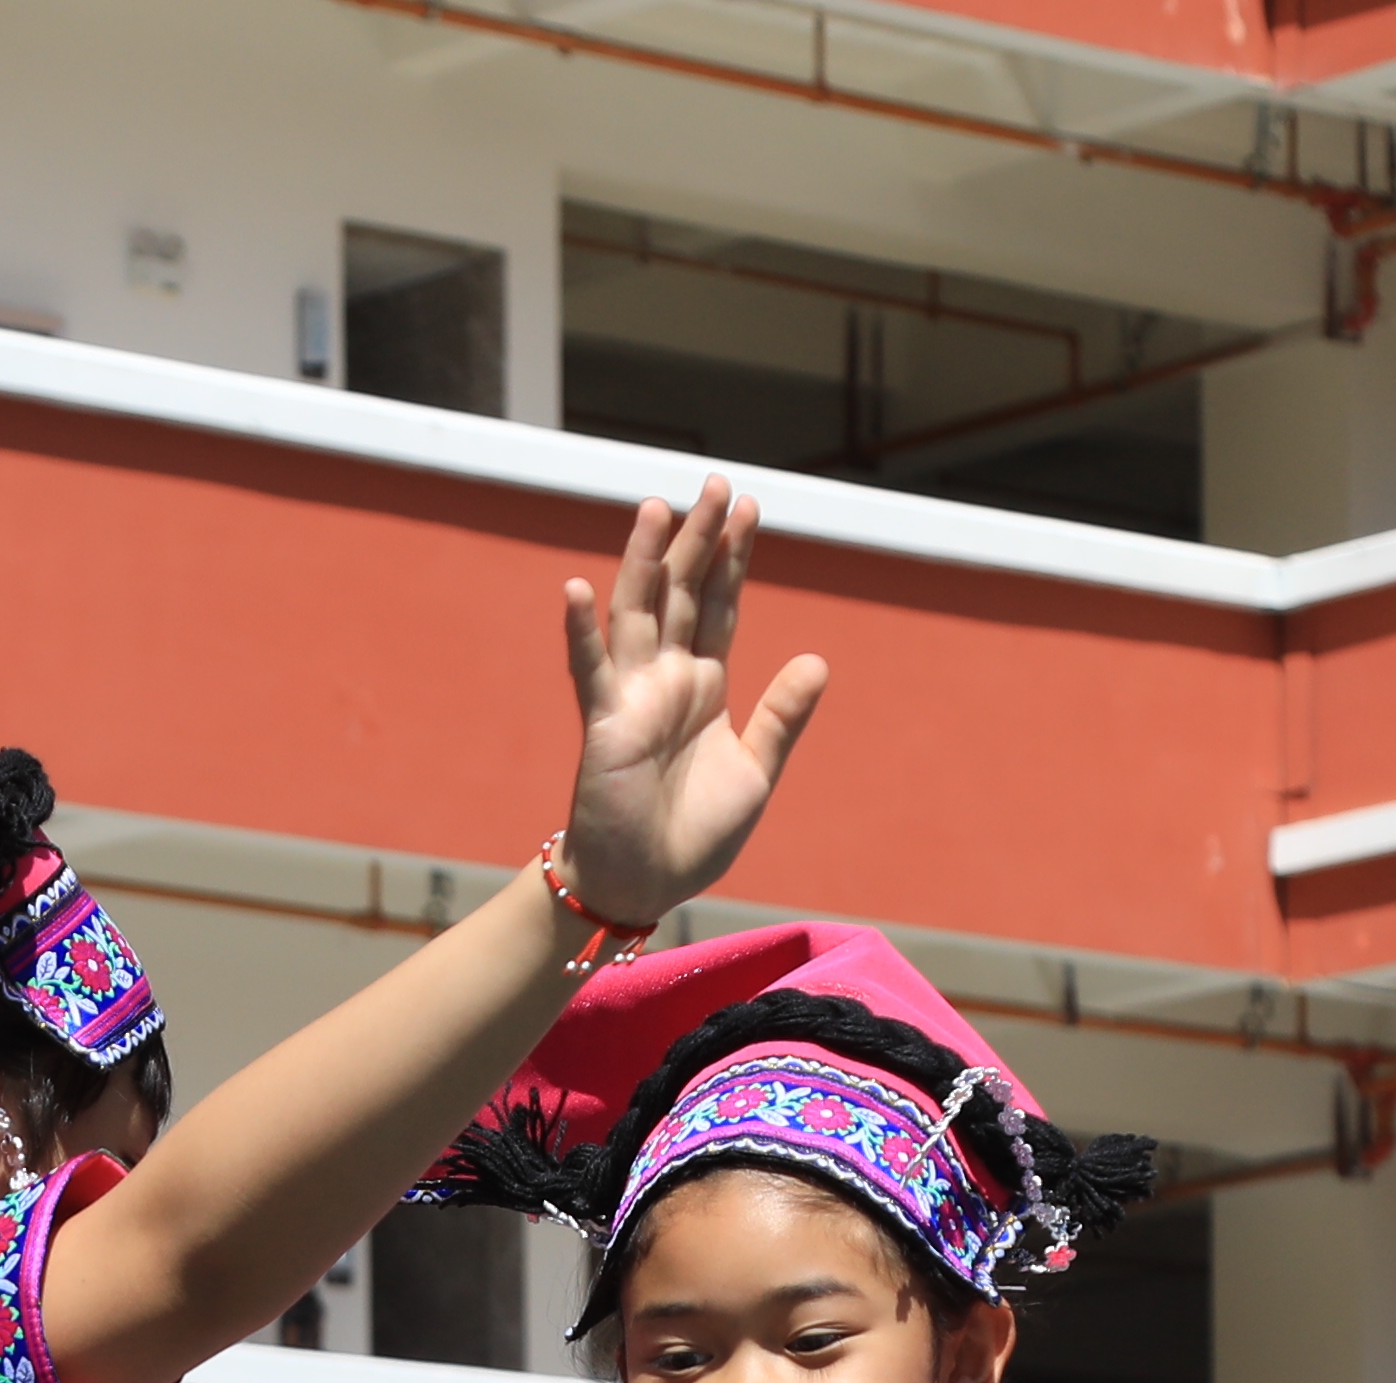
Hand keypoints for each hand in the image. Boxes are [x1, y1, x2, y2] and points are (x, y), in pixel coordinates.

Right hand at [552, 479, 833, 925]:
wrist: (646, 885)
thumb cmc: (695, 835)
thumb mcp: (756, 772)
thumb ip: (782, 717)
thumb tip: (818, 660)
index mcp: (705, 686)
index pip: (720, 606)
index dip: (733, 558)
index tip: (749, 507)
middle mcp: (667, 679)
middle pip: (683, 593)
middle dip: (699, 539)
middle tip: (717, 484)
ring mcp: (632, 697)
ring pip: (638, 613)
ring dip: (644, 561)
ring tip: (658, 507)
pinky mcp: (605, 725)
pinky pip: (590, 670)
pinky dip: (581, 631)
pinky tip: (577, 588)